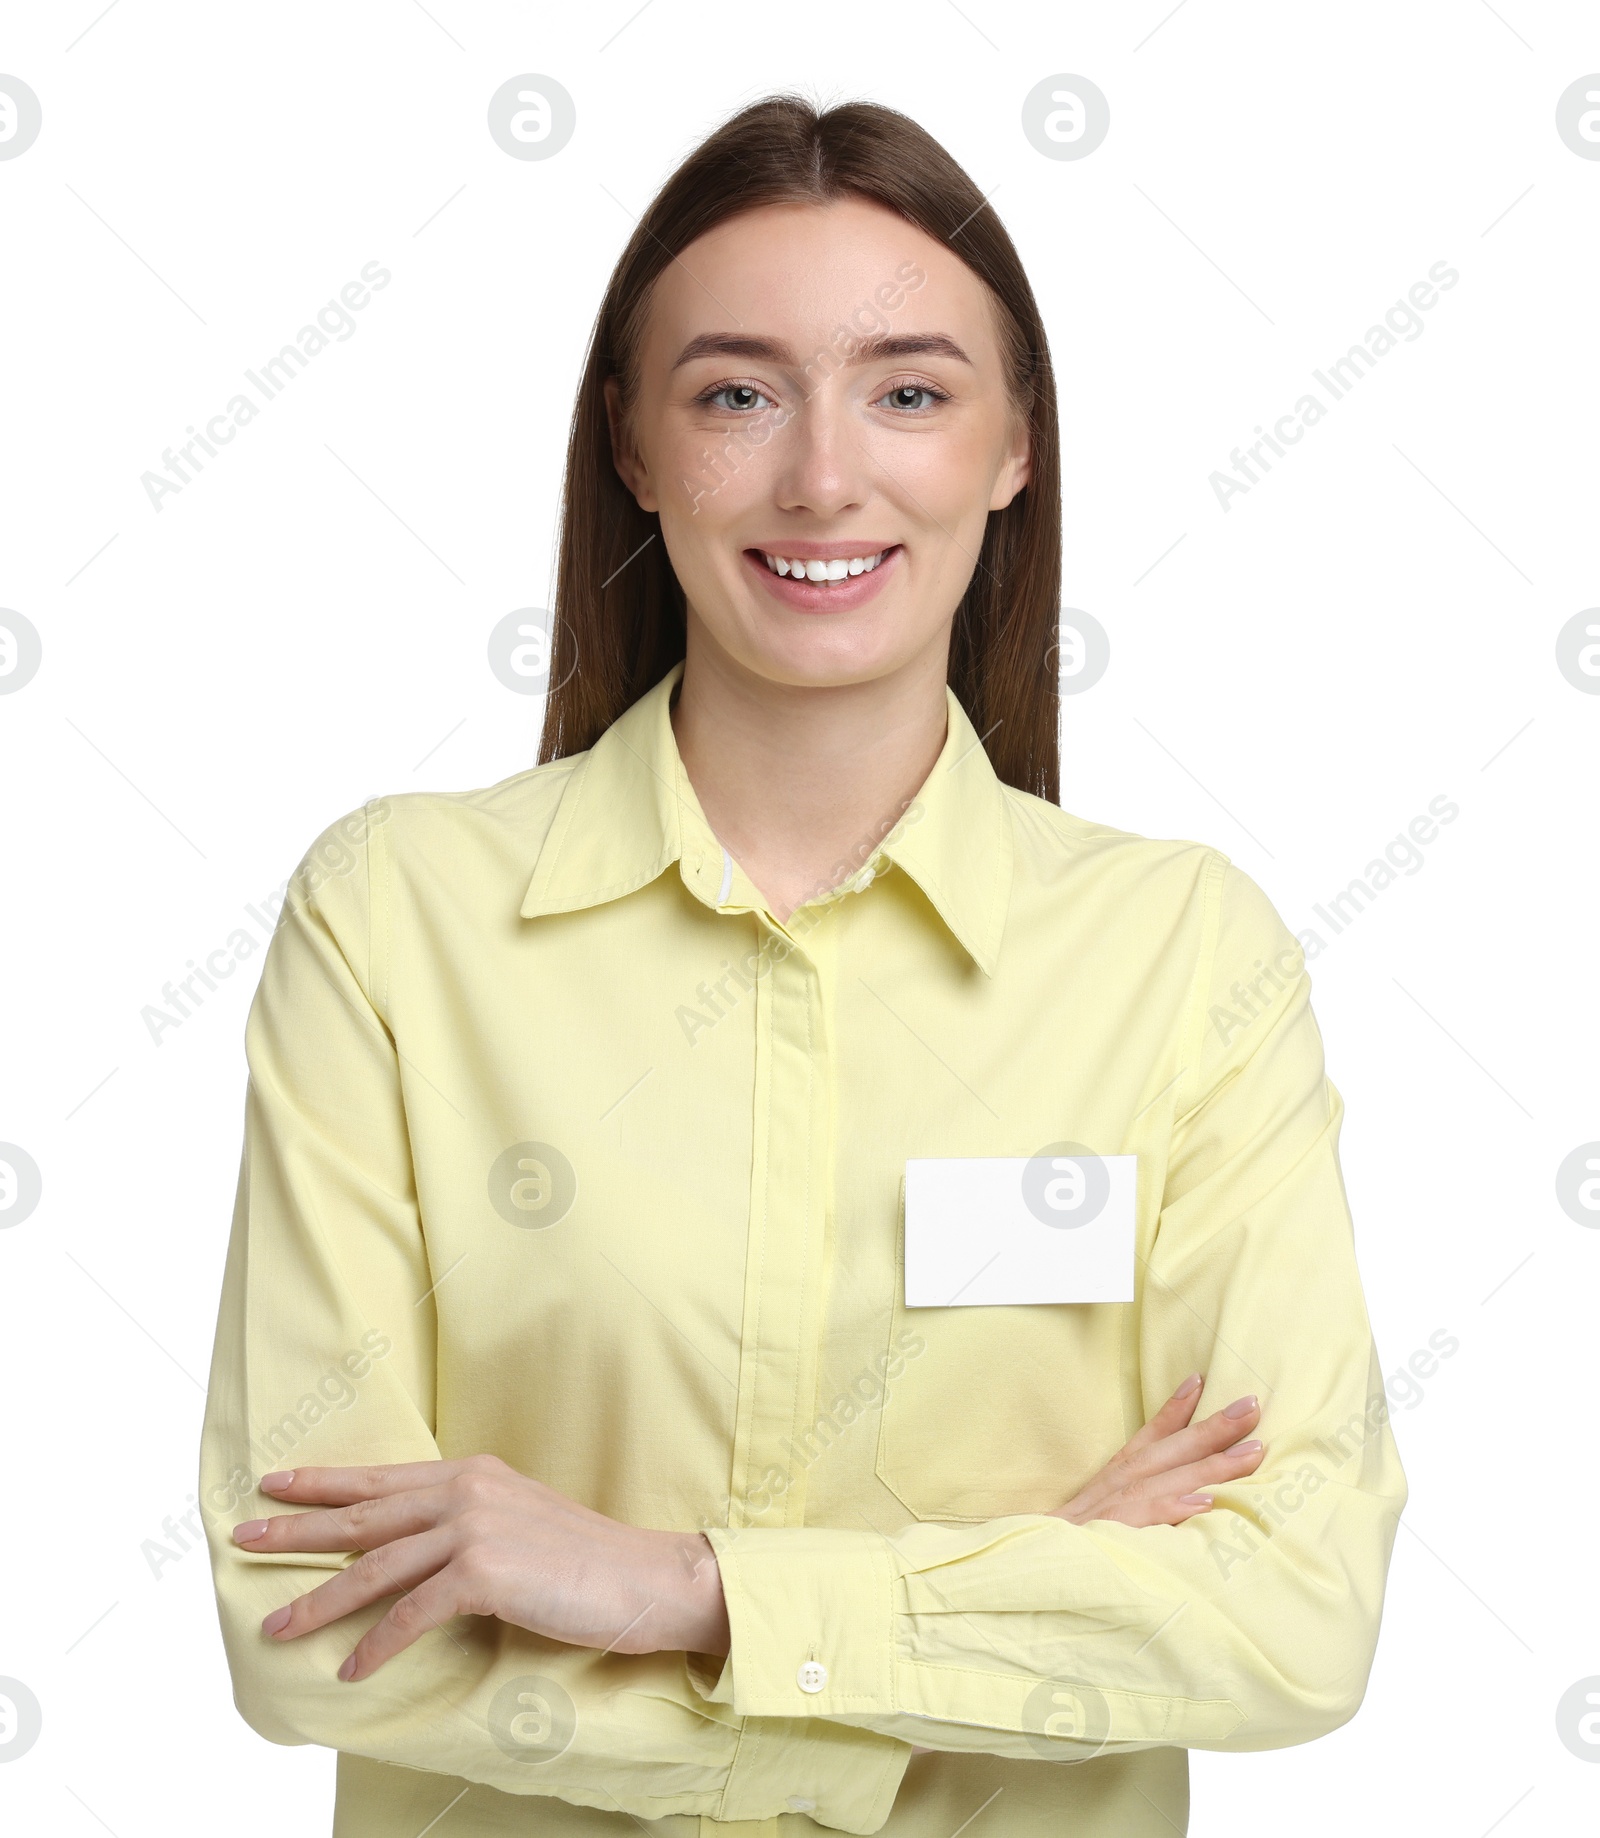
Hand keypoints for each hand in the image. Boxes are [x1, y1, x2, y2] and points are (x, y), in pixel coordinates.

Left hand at [232, 1454, 729, 1682]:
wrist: (641, 1578)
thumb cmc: (584, 1559)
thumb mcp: (518, 1521)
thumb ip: (468, 1521)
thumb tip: (417, 1545)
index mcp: (473, 1472)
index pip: (382, 1477)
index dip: (323, 1481)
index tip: (274, 1483)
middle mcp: (467, 1490)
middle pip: (364, 1512)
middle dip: (298, 1529)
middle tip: (244, 1538)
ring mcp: (474, 1528)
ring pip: (375, 1567)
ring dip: (320, 1602)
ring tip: (277, 1628)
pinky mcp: (484, 1574)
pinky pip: (411, 1615)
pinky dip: (376, 1645)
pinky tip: (350, 1669)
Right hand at [1047, 1374, 1263, 1527]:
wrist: (1027, 1565)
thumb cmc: (1069, 1543)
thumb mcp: (1100, 1511)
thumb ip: (1138, 1501)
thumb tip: (1186, 1496)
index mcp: (1116, 1476)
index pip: (1150, 1435)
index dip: (1176, 1408)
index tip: (1201, 1380)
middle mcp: (1119, 1484)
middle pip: (1172, 1449)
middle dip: (1215, 1427)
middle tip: (1252, 1406)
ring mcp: (1116, 1507)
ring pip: (1172, 1479)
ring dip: (1213, 1463)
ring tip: (1254, 1452)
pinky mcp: (1114, 1534)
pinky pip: (1149, 1518)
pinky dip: (1176, 1507)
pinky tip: (1207, 1502)